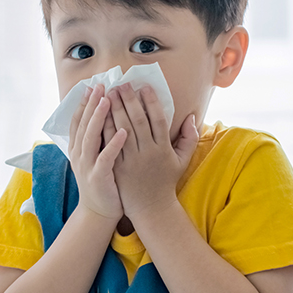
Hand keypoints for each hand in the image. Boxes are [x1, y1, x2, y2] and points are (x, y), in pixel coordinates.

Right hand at [67, 83, 127, 220]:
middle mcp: (79, 154)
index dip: (84, 104)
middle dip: (91, 104)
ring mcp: (87, 165)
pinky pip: (106, 157)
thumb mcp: (93, 158)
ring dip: (99, 118)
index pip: (78, 121)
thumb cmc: (102, 182)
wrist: (99, 211)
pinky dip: (114, 144)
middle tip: (100, 86)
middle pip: (84, 124)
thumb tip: (103, 117)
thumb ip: (96, 139)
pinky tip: (123, 131)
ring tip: (108, 100)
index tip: (92, 87)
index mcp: (78, 149)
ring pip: (91, 137)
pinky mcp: (99, 177)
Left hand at [106, 83, 199, 216]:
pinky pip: (111, 144)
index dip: (151, 102)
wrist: (151, 208)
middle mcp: (147, 152)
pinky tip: (100, 115)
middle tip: (122, 84)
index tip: (144, 87)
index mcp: (163, 148)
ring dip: (115, 109)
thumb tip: (192, 117)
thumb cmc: (166, 182)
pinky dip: (106, 128)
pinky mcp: (118, 166)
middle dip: (129, 100)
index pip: (158, 119)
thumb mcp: (182, 161)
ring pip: (122, 129)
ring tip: (109, 93)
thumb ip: (189, 138)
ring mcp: (131, 159)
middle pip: (138, 120)